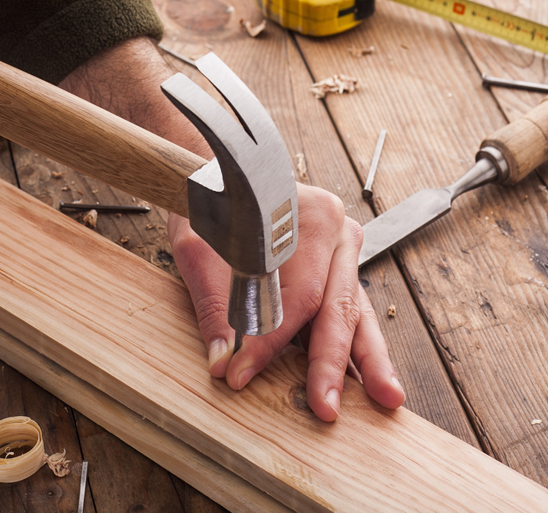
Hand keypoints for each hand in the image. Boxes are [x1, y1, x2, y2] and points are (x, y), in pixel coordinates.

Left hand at [61, 37, 404, 421]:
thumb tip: (221, 361)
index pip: (297, 294)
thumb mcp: (201, 252)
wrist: (216, 179)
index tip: (241, 372)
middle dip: (328, 363)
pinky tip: (369, 381)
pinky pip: (350, 312)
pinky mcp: (339, 272)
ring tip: (385, 396)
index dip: (270, 340)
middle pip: (335, 307)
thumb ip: (214, 305)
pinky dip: (357, 347)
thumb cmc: (211, 208)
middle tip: (325, 407)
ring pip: (356, 313)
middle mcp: (338, 235)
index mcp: (311, 217)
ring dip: (365, 360)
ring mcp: (343, 255)